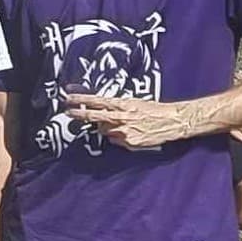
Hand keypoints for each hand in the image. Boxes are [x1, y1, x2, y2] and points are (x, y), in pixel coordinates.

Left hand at [62, 92, 204, 148]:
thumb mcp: (134, 102)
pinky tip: (130, 133)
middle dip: (79, 114)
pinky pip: (116, 140)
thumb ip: (117, 107)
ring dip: (107, 127)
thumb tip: (101, 110)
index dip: (81, 100)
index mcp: (122, 105)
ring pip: (104, 130)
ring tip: (122, 124)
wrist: (173, 121)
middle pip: (93, 116)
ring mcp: (124, 131)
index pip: (96, 101)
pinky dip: (118, 137)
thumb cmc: (155, 110)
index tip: (68, 98)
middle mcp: (121, 117)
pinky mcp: (129, 142)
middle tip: (68, 112)